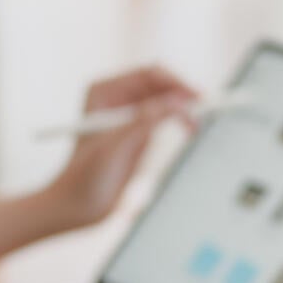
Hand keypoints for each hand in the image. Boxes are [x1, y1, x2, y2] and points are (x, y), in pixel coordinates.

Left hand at [40, 66, 197, 229]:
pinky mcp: (138, 133)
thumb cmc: (85, 177)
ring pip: (165, 101)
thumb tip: (178, 102)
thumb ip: (146, 121)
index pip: (148, 75)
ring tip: (197, 124)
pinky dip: (179, 121)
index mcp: (104, 92)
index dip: (175, 83)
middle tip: (205, 109)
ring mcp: (128, 115)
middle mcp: (116, 98)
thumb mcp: (117, 146)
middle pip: (160, 85)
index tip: (195, 98)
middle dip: (182, 95)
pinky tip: (190, 129)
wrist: (77, 207)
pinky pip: (164, 118)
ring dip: (184, 108)